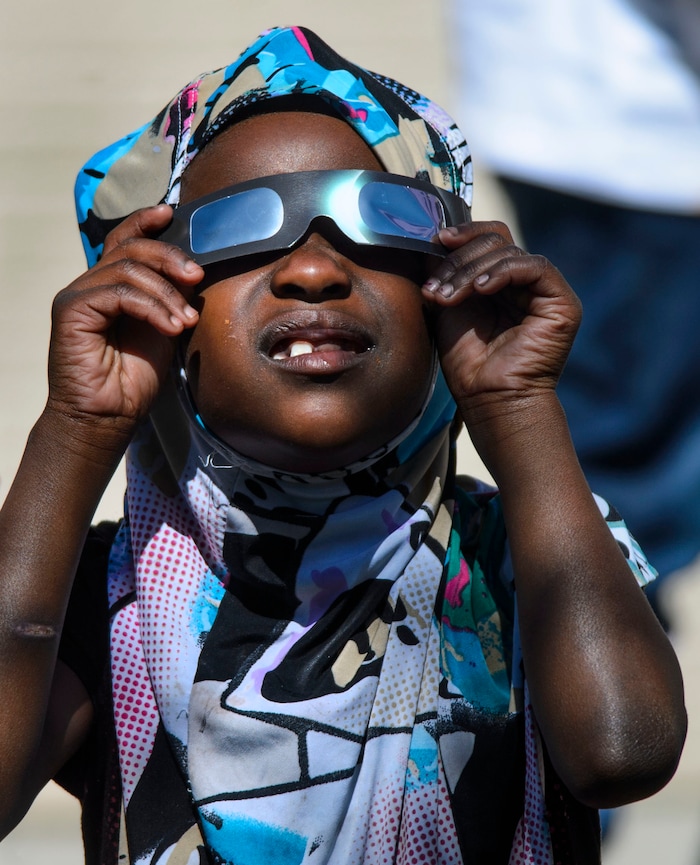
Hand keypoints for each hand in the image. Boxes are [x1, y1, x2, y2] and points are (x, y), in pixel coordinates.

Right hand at [46, 205, 202, 448]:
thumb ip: (171, 298)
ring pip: (127, 268)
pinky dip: (152, 306)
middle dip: (170, 257)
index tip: (172, 214)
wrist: (107, 418)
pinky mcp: (71, 309)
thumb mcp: (164, 329)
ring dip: (167, 292)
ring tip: (185, 320)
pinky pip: (118, 291)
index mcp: (111, 286)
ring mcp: (77, 295)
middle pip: (130, 247)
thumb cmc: (135, 379)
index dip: (145, 221)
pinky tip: (171, 326)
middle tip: (197, 276)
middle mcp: (91, 285)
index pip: (124, 240)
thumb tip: (193, 270)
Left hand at [422, 221, 580, 409]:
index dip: (464, 234)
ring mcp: (545, 291)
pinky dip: (504, 272)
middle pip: (496, 241)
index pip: (488, 239)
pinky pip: (535, 267)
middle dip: (460, 260)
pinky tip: (481, 290)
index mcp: (501, 281)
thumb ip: (444, 272)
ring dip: (472, 271)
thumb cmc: (468, 362)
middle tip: (436, 287)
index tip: (436, 240)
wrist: (488, 398)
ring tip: (449, 297)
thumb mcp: (447, 307)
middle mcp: (524, 282)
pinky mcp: (562, 303)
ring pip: (509, 252)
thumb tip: (434, 239)